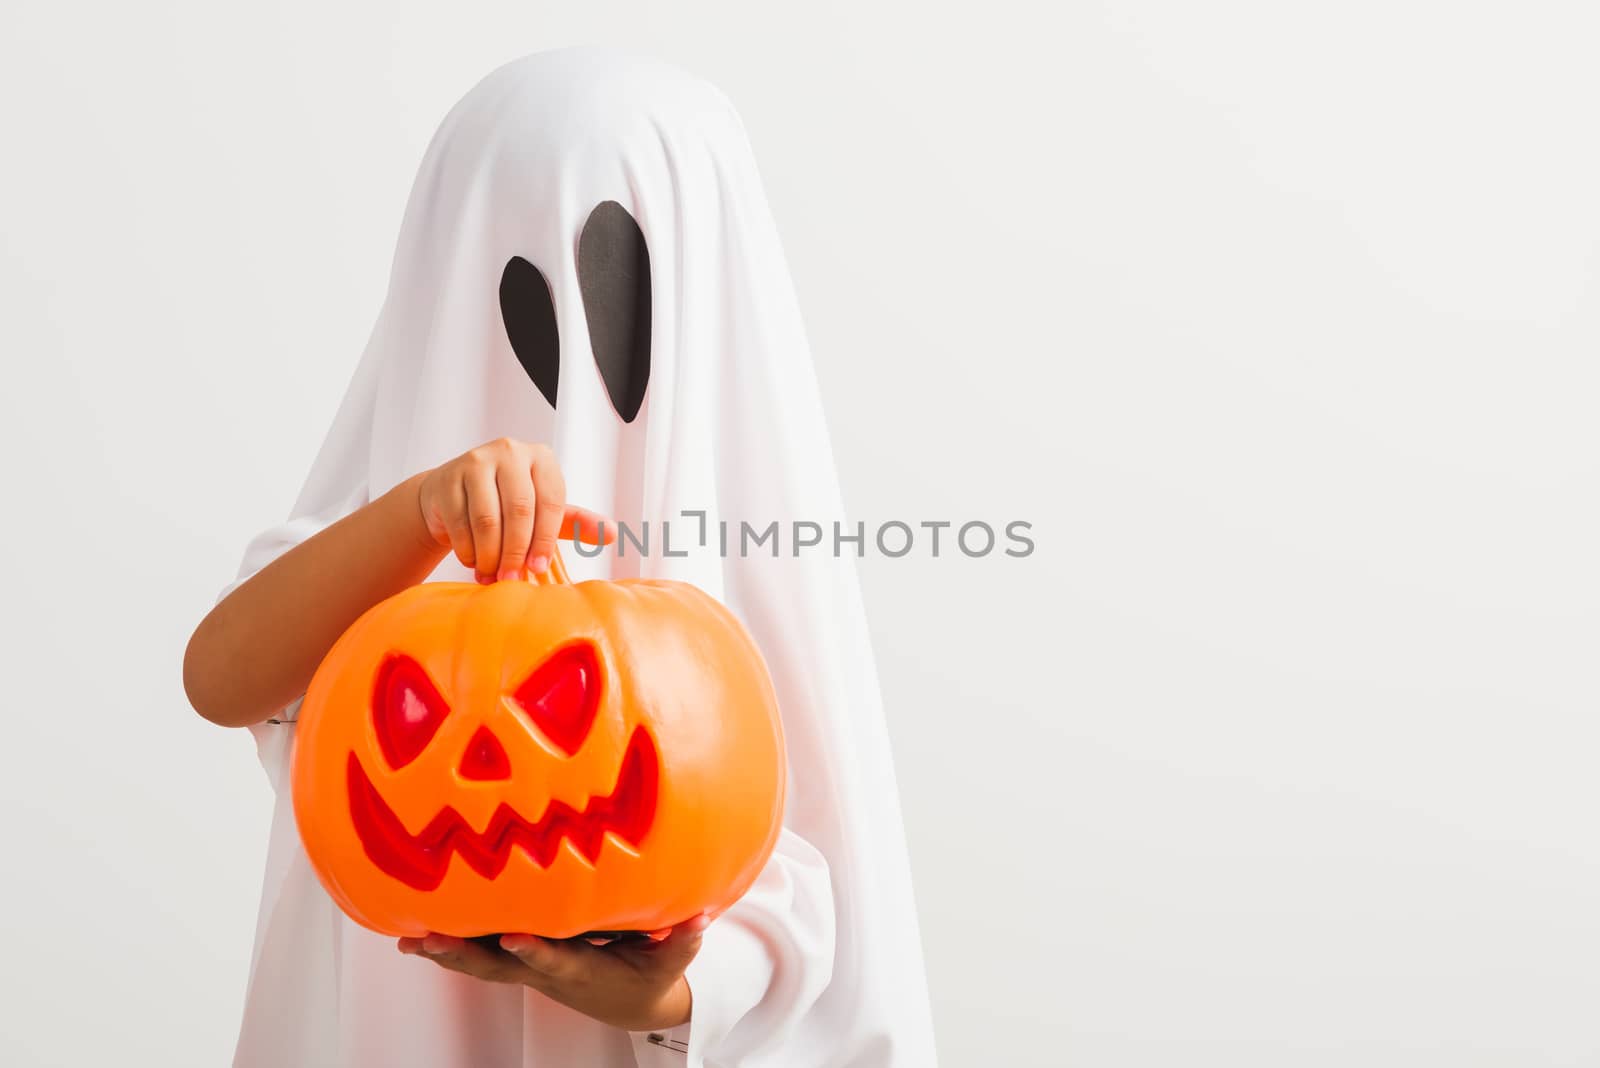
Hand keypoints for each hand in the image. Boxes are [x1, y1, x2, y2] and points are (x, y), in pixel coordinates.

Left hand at [398, 915, 708, 1030]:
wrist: (631, 1005)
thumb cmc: (649, 976)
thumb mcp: (671, 962)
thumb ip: (682, 940)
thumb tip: (700, 917)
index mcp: (584, 969)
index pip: (558, 961)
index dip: (537, 952)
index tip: (515, 940)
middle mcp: (550, 970)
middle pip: (501, 967)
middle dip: (466, 955)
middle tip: (430, 942)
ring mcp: (531, 968)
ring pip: (483, 964)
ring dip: (447, 954)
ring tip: (410, 941)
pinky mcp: (522, 960)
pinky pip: (480, 955)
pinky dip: (450, 947)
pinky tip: (417, 936)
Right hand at [414, 437, 612, 582]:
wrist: (450, 495)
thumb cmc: (506, 504)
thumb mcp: (544, 511)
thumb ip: (577, 522)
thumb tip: (612, 533)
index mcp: (541, 458)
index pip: (551, 502)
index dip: (545, 540)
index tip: (538, 568)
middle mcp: (510, 452)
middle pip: (519, 510)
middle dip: (516, 552)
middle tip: (512, 579)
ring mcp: (475, 462)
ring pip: (487, 520)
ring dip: (490, 555)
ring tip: (492, 574)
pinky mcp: (447, 479)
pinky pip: (460, 524)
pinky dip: (468, 550)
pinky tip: (473, 561)